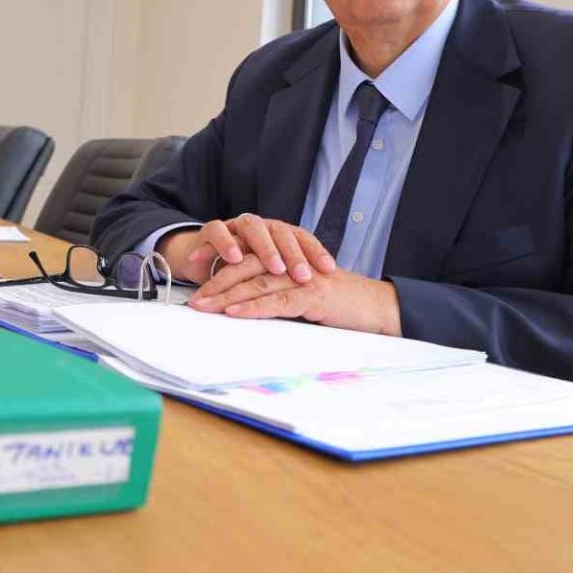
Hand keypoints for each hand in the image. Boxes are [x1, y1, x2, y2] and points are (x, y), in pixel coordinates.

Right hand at [156, 214, 336, 284]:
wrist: (203, 261)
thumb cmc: (242, 273)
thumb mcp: (268, 279)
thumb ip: (288, 283)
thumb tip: (320, 304)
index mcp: (278, 234)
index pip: (301, 237)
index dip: (316, 251)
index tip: (329, 269)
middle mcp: (260, 227)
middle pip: (281, 232)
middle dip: (293, 254)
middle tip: (303, 275)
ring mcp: (235, 226)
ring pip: (253, 227)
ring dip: (265, 247)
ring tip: (275, 268)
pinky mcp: (211, 231)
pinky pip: (218, 231)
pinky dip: (226, 243)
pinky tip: (234, 258)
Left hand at [188, 258, 401, 334]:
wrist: (378, 307)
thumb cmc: (341, 304)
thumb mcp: (304, 296)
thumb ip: (278, 296)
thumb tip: (246, 308)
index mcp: (287, 260)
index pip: (247, 259)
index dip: (220, 267)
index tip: (197, 282)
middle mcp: (291, 263)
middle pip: (245, 267)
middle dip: (215, 282)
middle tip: (193, 299)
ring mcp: (301, 277)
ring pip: (256, 282)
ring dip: (226, 295)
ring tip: (203, 306)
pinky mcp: (312, 295)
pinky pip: (277, 300)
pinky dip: (253, 307)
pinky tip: (233, 313)